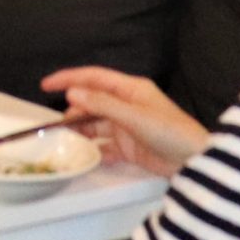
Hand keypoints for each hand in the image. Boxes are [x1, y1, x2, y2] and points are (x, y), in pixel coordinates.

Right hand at [39, 67, 209, 177]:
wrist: (194, 161)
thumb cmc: (169, 132)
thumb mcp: (134, 116)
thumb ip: (102, 104)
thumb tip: (72, 92)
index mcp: (130, 89)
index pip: (94, 78)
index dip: (69, 78)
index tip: (46, 85)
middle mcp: (126, 105)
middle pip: (92, 103)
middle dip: (73, 111)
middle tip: (56, 126)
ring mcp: (127, 127)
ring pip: (96, 125)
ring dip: (81, 132)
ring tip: (65, 142)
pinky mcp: (129, 147)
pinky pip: (105, 147)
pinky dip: (94, 151)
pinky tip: (83, 157)